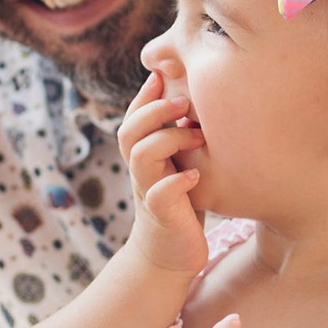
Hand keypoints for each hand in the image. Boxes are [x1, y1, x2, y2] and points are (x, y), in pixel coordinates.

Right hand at [118, 70, 208, 277]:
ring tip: (197, 136)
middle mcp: (141, 171)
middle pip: (129, 132)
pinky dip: (177, 182)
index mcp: (143, 156)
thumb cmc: (181, 203)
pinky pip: (160, 194)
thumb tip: (195, 96)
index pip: (133, 118)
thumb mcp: (179, 164)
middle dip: (153, 111)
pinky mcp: (162, 214)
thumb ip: (179, 135)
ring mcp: (148, 192)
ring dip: (167, 139)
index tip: (162, 73)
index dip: (144, 95)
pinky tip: (196, 176)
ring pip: (140, 156)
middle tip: (185, 101)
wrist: (169, 254)